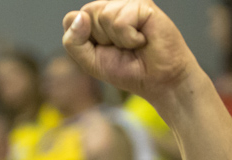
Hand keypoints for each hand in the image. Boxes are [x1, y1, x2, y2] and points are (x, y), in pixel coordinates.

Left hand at [62, 0, 200, 104]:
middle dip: (101, 39)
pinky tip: (142, 40)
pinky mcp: (143, 5)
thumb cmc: (129, 71)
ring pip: (104, 15)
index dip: (84, 40)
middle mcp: (112, 6)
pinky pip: (121, 20)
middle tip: (122, 49)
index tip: (104, 51)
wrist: (159, 81)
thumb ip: (74, 42)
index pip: (71, 19)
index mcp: (97, 18)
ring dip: (118, 40)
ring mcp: (128, 3)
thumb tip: (79, 17)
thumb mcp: (91, 62)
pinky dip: (129, 38)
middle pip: (86, 14)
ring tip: (134, 45)